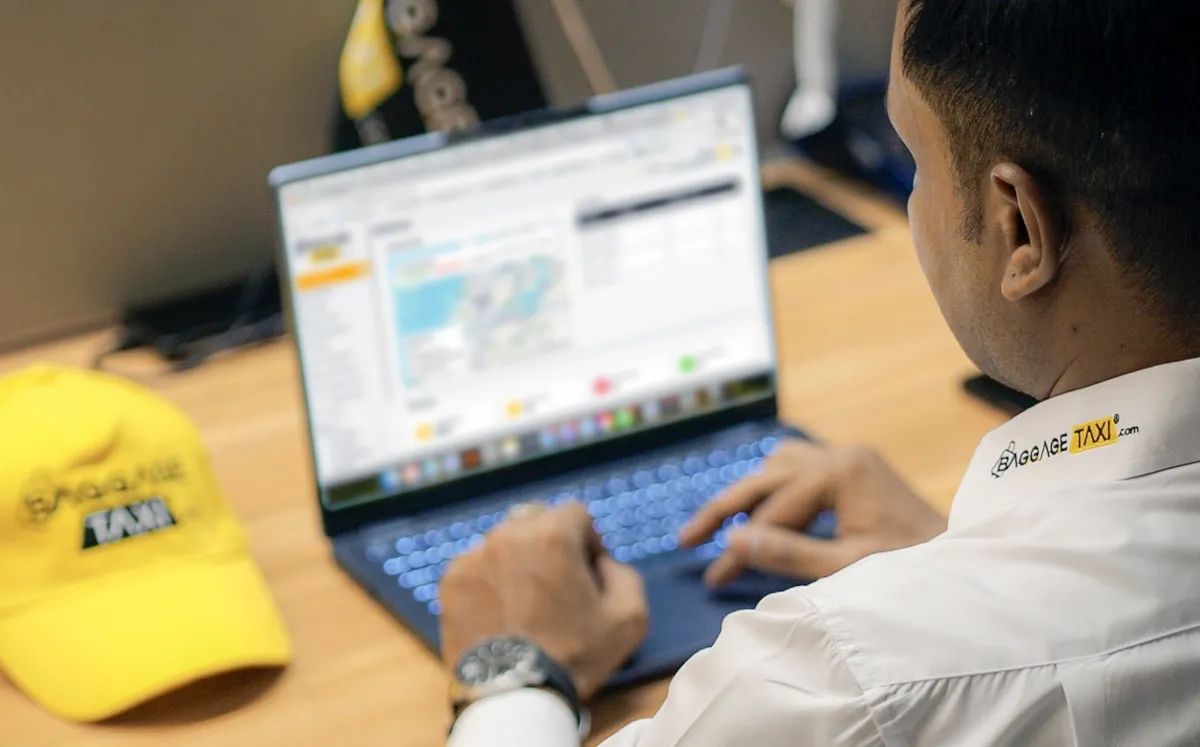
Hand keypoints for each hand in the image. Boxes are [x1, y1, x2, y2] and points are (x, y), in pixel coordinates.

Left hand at [439, 502, 648, 700]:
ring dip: (518, 559)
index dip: (588, 539)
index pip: (576, 513)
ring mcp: (475, 556)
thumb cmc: (574, 656)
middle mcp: (510, 535)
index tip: (587, 569)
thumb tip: (602, 562)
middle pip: (536, 520)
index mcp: (553, 535)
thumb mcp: (629, 617)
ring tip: (525, 600)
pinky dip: (490, 580)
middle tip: (557, 582)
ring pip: (504, 541)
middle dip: (551, 542)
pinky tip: (501, 611)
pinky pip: (477, 565)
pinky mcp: (451, 580)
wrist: (514, 695)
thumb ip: (623, 573)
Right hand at [680, 441, 946, 585]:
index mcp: (841, 474)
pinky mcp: (858, 469)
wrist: (967, 565)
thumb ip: (788, 554)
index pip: (772, 511)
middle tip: (687, 539)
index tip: (713, 578)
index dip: (738, 546)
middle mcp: (843, 455)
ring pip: (781, 463)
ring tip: (725, 525)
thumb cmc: (914, 571)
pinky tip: (768, 511)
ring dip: (752, 492)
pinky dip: (779, 486)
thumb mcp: (846, 569)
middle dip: (724, 508)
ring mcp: (852, 457)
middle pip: (765, 476)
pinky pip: (803, 465)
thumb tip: (733, 539)